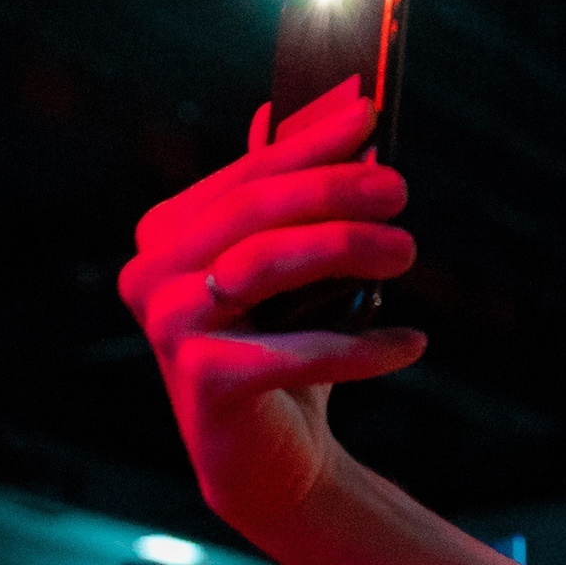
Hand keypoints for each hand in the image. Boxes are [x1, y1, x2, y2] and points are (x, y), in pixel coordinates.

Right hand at [117, 86, 423, 535]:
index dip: (309, 141)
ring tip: (408, 252)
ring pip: (265, 267)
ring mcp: (169, 329)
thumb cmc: (283, 352)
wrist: (270, 463)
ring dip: (346, 250)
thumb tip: (331, 101)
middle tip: (399, 188)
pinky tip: (413, 342)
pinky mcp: (204, 384)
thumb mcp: (291, 271)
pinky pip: (297, 352)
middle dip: (333, 190)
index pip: (247, 173)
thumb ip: (291, 194)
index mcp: (169, 233)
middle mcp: (152, 274)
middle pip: (253, 213)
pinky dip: (362, 347)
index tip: (370, 114)